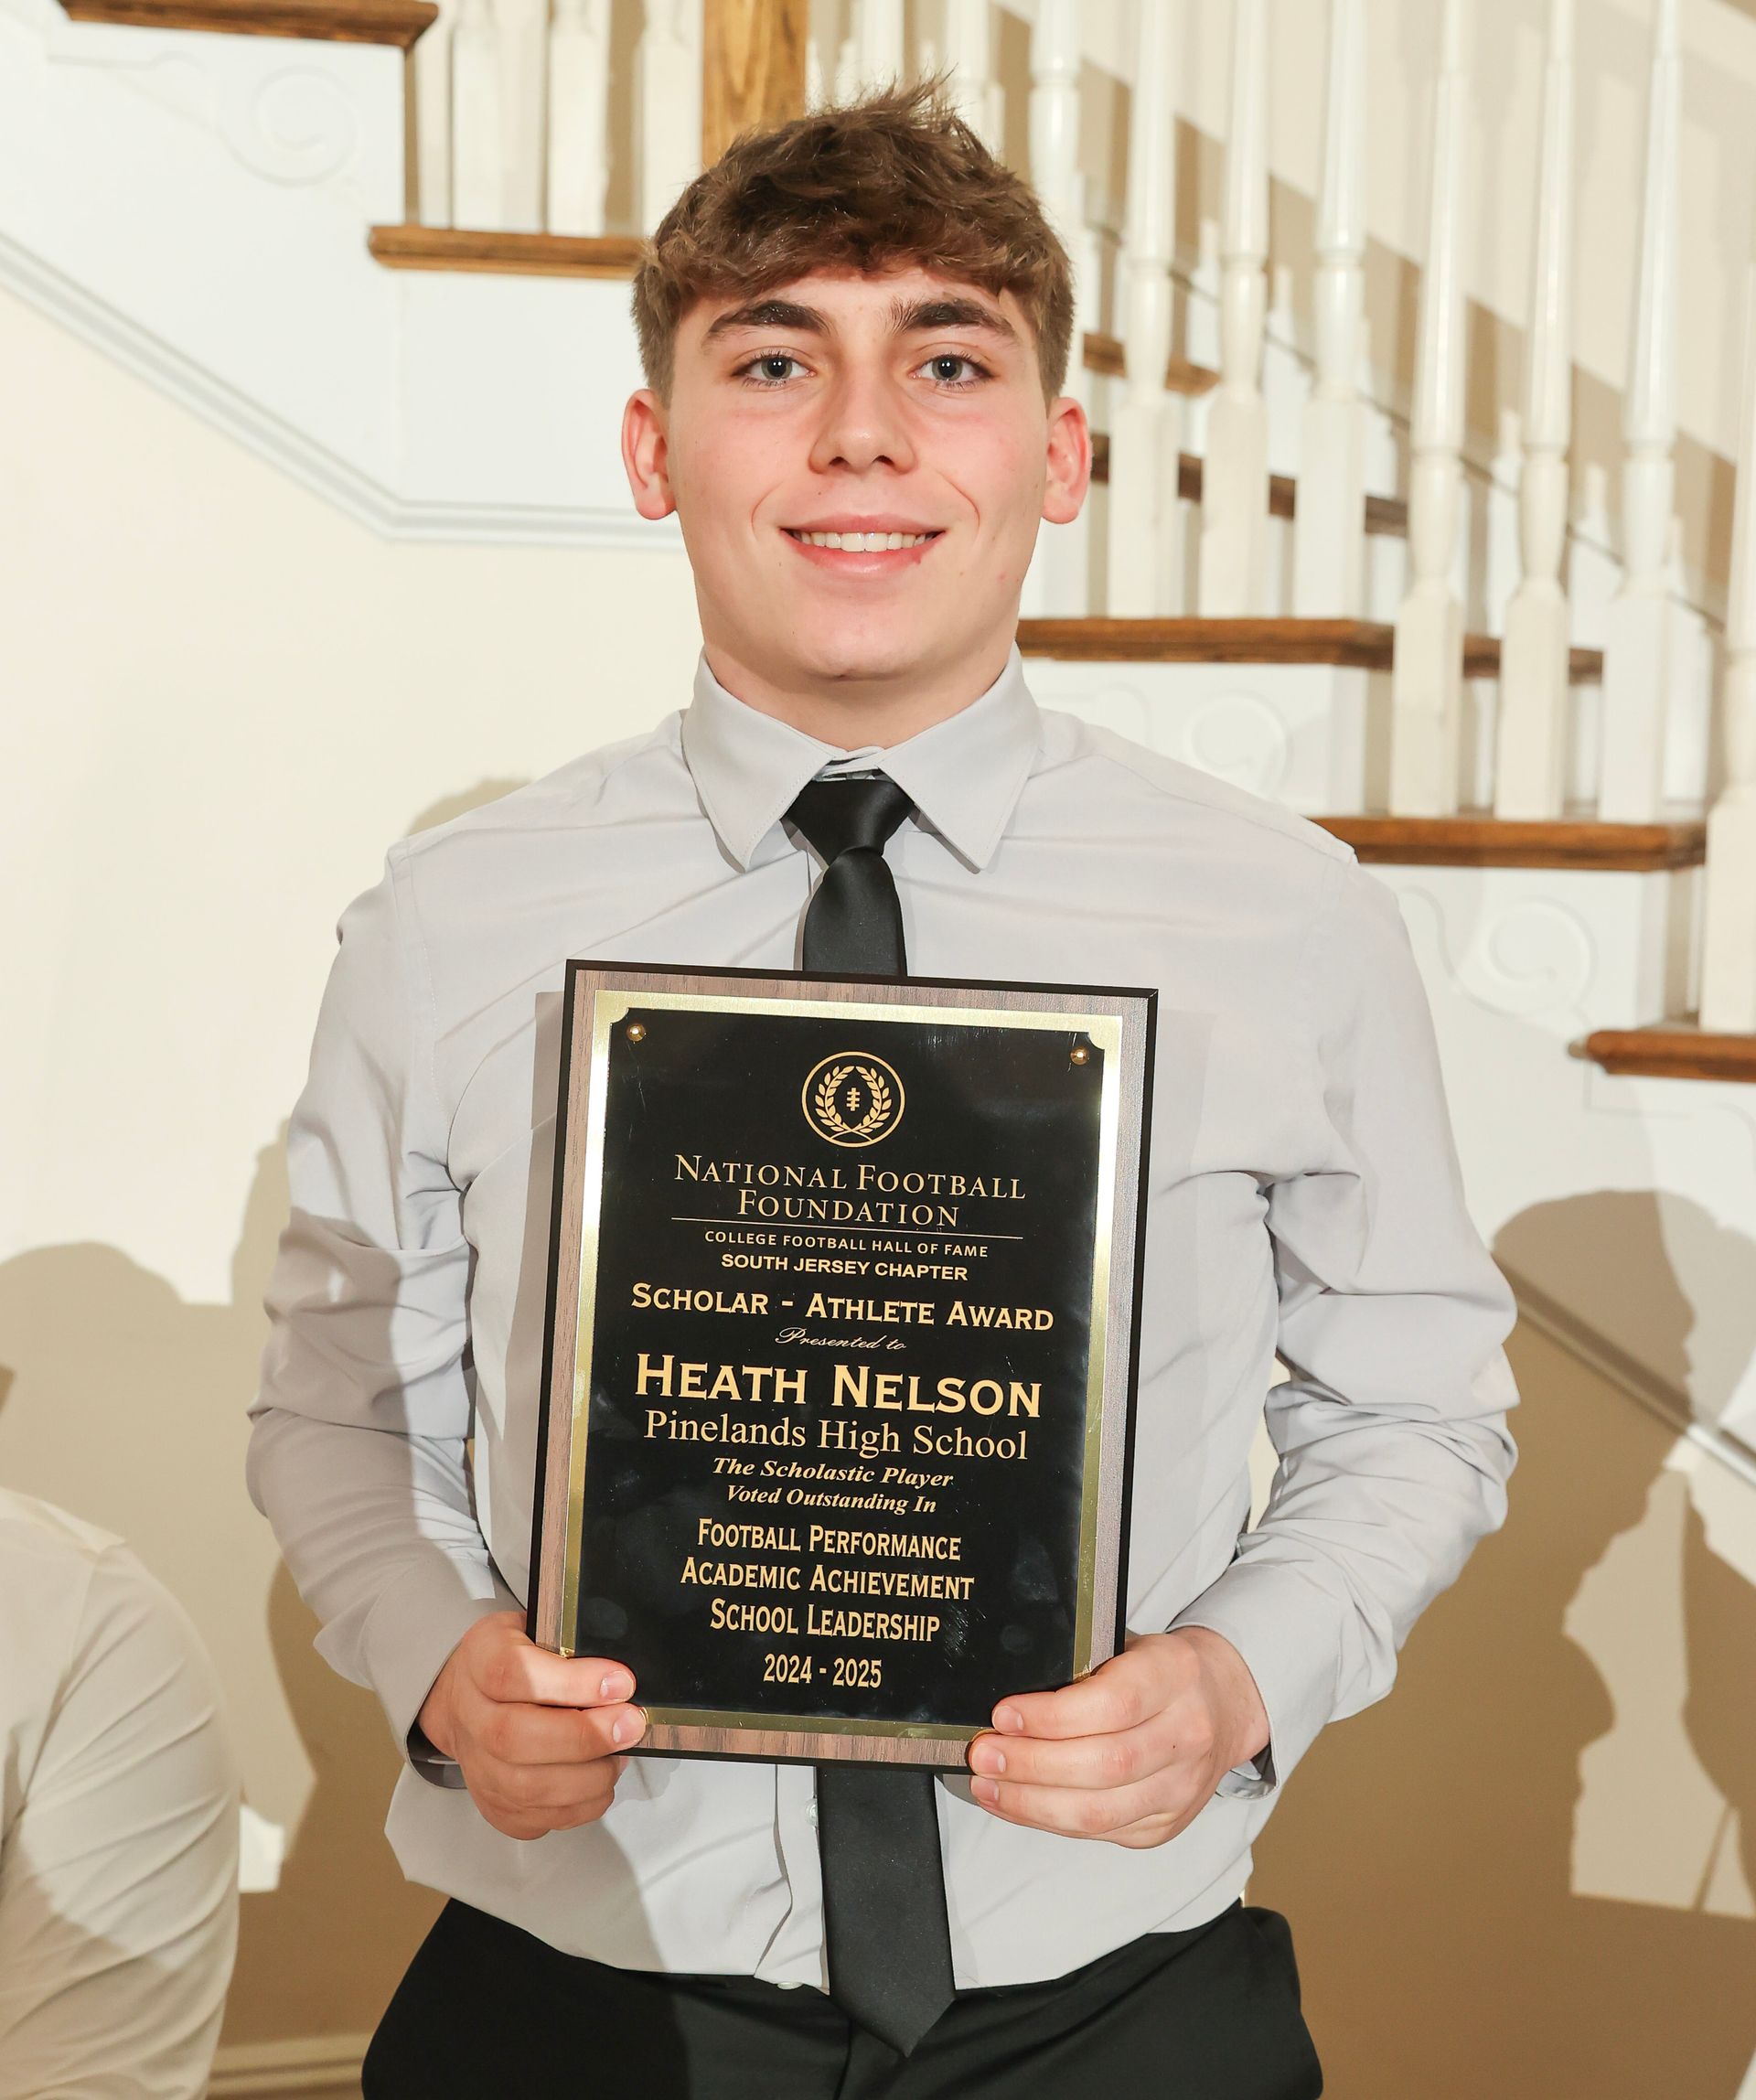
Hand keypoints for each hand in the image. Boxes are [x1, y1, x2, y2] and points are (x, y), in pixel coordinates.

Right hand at [417, 1610, 646, 1839]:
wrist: (469, 1699)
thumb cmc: (517, 1661)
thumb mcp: (539, 1628)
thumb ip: (573, 1643)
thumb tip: (622, 1678)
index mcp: (480, 1658)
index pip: (513, 1673)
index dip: (571, 1682)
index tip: (621, 1682)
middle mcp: (469, 1715)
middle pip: (514, 1738)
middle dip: (585, 1737)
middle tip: (630, 1725)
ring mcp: (477, 1766)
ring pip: (526, 1787)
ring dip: (587, 1777)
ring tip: (620, 1755)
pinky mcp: (493, 1805)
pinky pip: (537, 1819)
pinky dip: (580, 1806)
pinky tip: (599, 1780)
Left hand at [965, 1628, 1269, 1848]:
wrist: (1224, 1704)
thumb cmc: (1159, 1670)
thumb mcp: (1129, 1646)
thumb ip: (1083, 1665)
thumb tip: (1008, 1695)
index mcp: (1175, 1674)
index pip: (1114, 1704)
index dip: (1053, 1717)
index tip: (1003, 1715)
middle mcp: (1188, 1734)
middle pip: (1104, 1765)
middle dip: (1031, 1765)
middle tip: (984, 1755)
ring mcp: (1181, 1788)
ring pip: (1100, 1812)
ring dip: (1031, 1802)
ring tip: (987, 1785)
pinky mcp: (1166, 1824)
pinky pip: (1100, 1833)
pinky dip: (1048, 1821)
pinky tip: (1015, 1804)